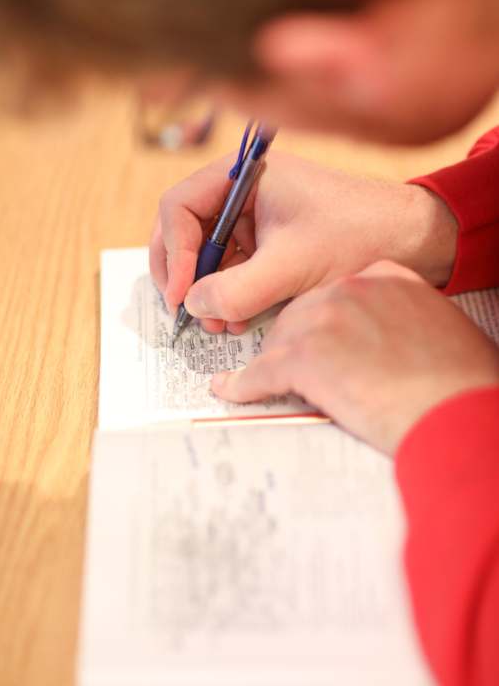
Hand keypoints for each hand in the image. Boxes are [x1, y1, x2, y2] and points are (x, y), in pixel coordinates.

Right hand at [150, 152, 457, 333]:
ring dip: (207, 291)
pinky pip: (233, 268)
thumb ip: (235, 291)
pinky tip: (236, 319)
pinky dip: (229, 294)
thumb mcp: (290, 267)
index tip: (180, 295)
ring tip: (217, 325)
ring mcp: (255, 218)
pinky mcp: (269, 242)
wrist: (411, 241)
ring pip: (208, 255)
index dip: (174, 253)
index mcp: (243, 176)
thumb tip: (193, 307)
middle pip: (187, 231)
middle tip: (185, 311)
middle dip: (185, 275)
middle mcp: (243, 192)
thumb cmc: (357, 236)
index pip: (180, 208)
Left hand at [211, 261, 498, 454]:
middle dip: (296, 342)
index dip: (325, 322)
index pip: (336, 293)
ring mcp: (322, 320)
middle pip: (300, 313)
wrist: (455, 410)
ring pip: (278, 340)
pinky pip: (260, 373)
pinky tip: (229, 389)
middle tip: (299, 367)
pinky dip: (242, 384)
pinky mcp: (303, 358)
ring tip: (266, 382)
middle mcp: (348, 288)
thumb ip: (398, 316)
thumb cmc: (456, 377)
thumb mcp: (434, 325)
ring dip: (273, 363)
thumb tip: (377, 336)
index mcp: (384, 275)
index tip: (323, 339)